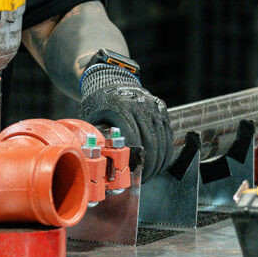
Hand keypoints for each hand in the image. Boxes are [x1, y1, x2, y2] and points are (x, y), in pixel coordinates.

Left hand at [77, 65, 172, 180]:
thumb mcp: (90, 116)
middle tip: (145, 178)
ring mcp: (151, 105)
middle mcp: (138, 105)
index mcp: (119, 107)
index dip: (133, 159)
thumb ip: (94, 137)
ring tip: (152, 173)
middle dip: (149, 164)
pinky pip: (167, 132)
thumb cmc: (98, 102)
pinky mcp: (160, 107)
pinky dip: (166, 150)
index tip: (132, 173)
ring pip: (162, 139)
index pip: (132, 138)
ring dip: (159, 160)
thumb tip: (93, 160)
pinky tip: (161, 162)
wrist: (111, 78)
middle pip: (150, 142)